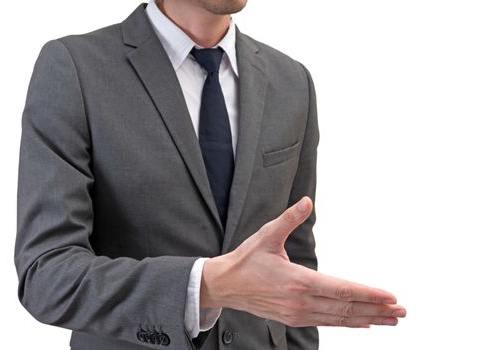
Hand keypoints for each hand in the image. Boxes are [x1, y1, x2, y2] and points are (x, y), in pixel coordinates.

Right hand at [201, 197, 405, 327]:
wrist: (225, 286)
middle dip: (376, 310)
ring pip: (339, 319)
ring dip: (367, 319)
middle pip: (346, 308)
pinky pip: (327, 322)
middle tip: (401, 311)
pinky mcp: (294, 318)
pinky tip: (363, 323)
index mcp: (297, 281)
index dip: (368, 294)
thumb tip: (307, 201)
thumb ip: (290, 219)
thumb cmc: (246, 260)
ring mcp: (298, 313)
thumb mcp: (266, 235)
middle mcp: (300, 302)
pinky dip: (348, 323)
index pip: (341, 289)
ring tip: (390, 320)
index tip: (390, 297)